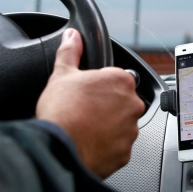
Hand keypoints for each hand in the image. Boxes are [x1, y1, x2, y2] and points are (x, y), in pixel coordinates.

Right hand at [36, 28, 144, 177]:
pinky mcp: (124, 154)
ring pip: (119, 126)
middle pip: (119, 103)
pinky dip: (105, 147)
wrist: (60, 149)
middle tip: (82, 111)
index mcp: (121, 81)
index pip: (115, 78)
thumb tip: (72, 36)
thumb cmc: (62, 111)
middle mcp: (132, 105)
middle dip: (104, 107)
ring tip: (83, 129)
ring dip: (106, 127)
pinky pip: (116, 148)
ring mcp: (130, 131)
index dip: (98, 86)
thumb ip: (70, 52)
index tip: (86, 93)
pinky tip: (87, 144)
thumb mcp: (62, 74)